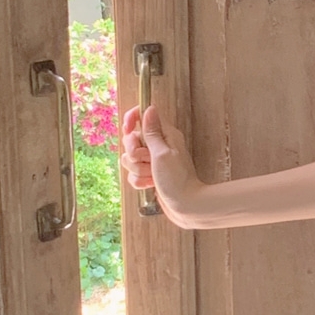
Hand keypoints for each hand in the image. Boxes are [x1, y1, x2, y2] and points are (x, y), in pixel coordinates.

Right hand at [119, 104, 204, 225]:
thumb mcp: (162, 153)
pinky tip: (151, 185)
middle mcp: (158, 146)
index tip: (128, 130)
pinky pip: (133, 174)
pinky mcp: (150, 175)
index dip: (131, 120)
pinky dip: (139, 181)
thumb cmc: (177, 180)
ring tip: (153, 176)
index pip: (142, 116)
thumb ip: (152, 132)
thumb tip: (149, 108)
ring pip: (129, 159)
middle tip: (148, 160)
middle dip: (134, 153)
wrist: (186, 206)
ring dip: (138, 170)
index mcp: (165, 135)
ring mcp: (153, 161)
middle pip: (131, 140)